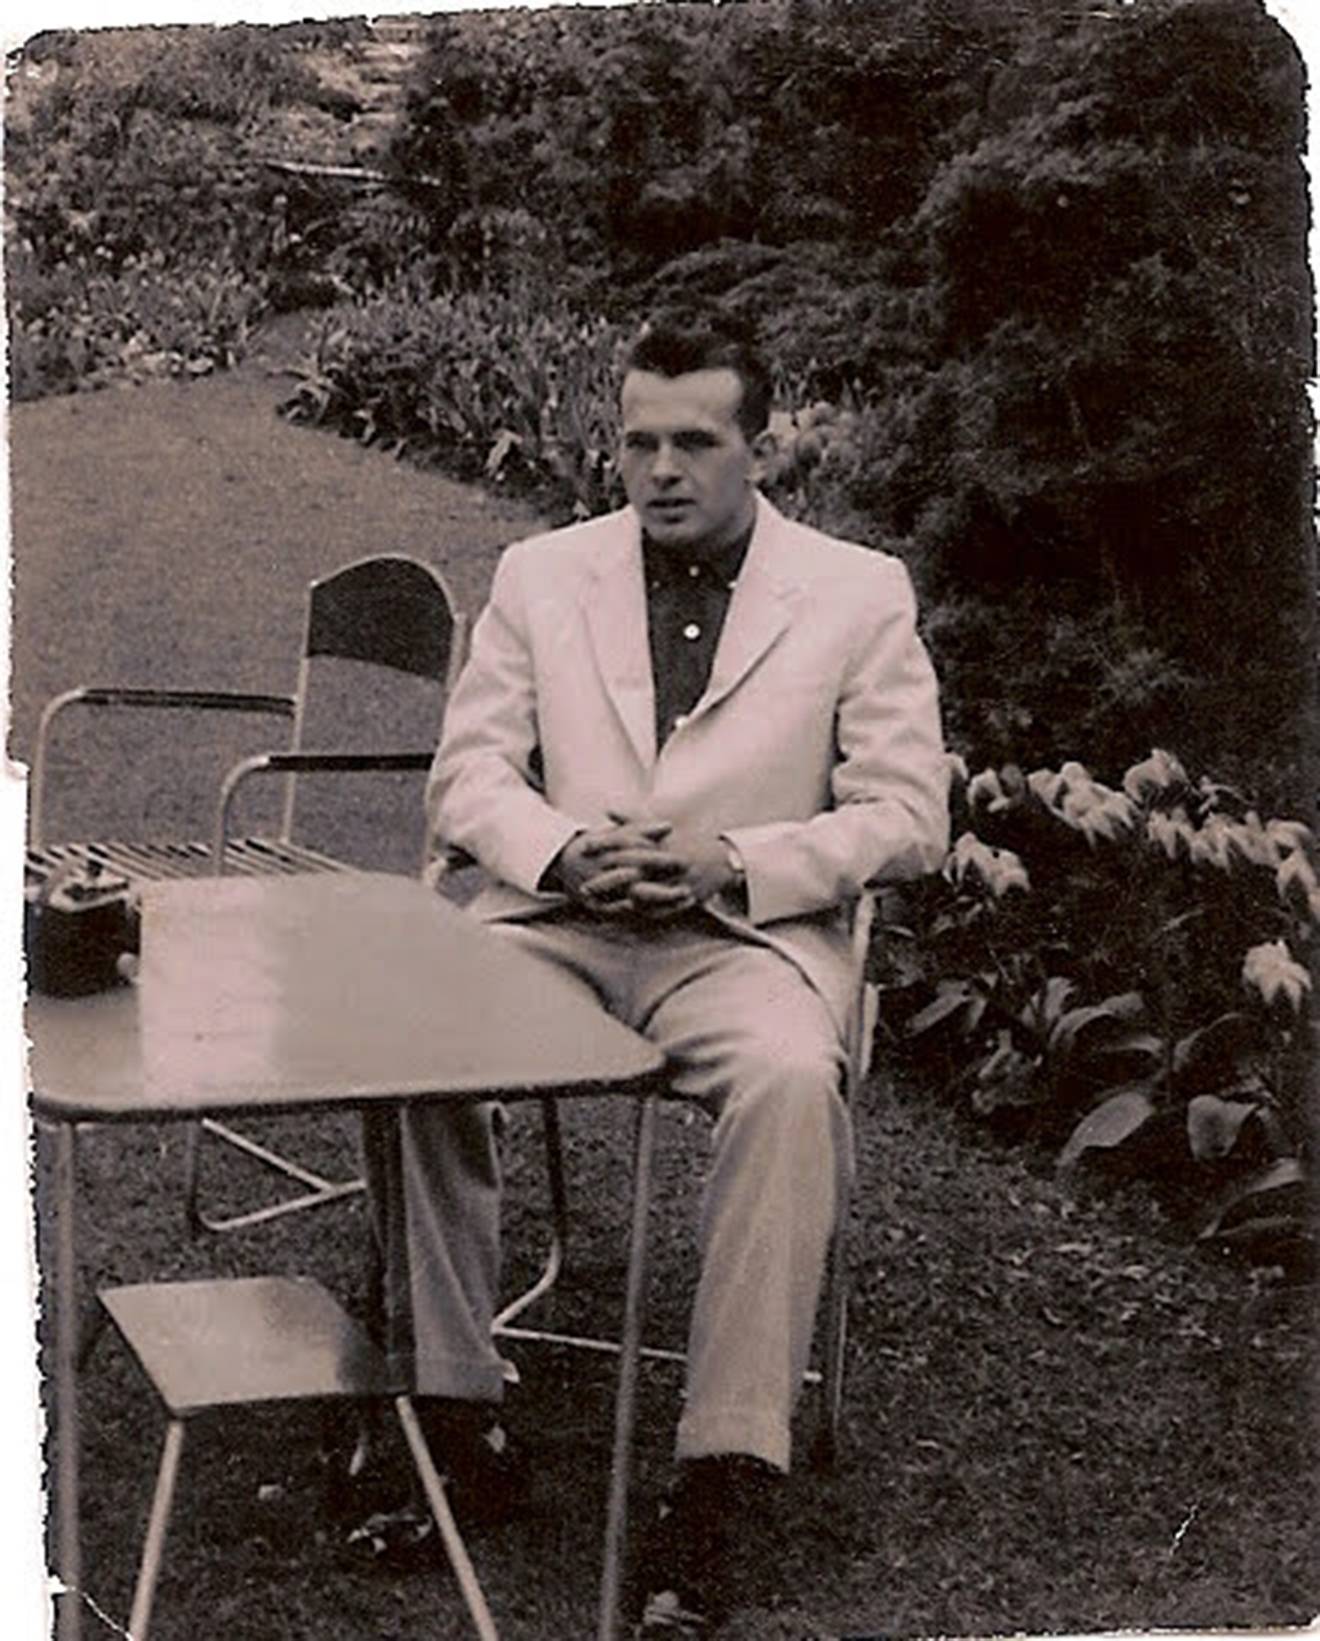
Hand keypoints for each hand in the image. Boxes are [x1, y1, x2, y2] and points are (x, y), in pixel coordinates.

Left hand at [549, 820, 737, 920]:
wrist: (724, 861)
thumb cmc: (689, 843)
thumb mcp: (662, 828)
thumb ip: (633, 819)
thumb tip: (608, 808)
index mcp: (660, 842)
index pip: (629, 840)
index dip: (606, 843)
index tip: (584, 847)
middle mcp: (667, 861)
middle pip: (632, 870)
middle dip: (606, 880)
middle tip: (583, 887)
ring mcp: (676, 881)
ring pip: (645, 893)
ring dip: (622, 901)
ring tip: (601, 907)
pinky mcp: (685, 896)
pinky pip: (662, 908)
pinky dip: (644, 913)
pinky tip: (627, 918)